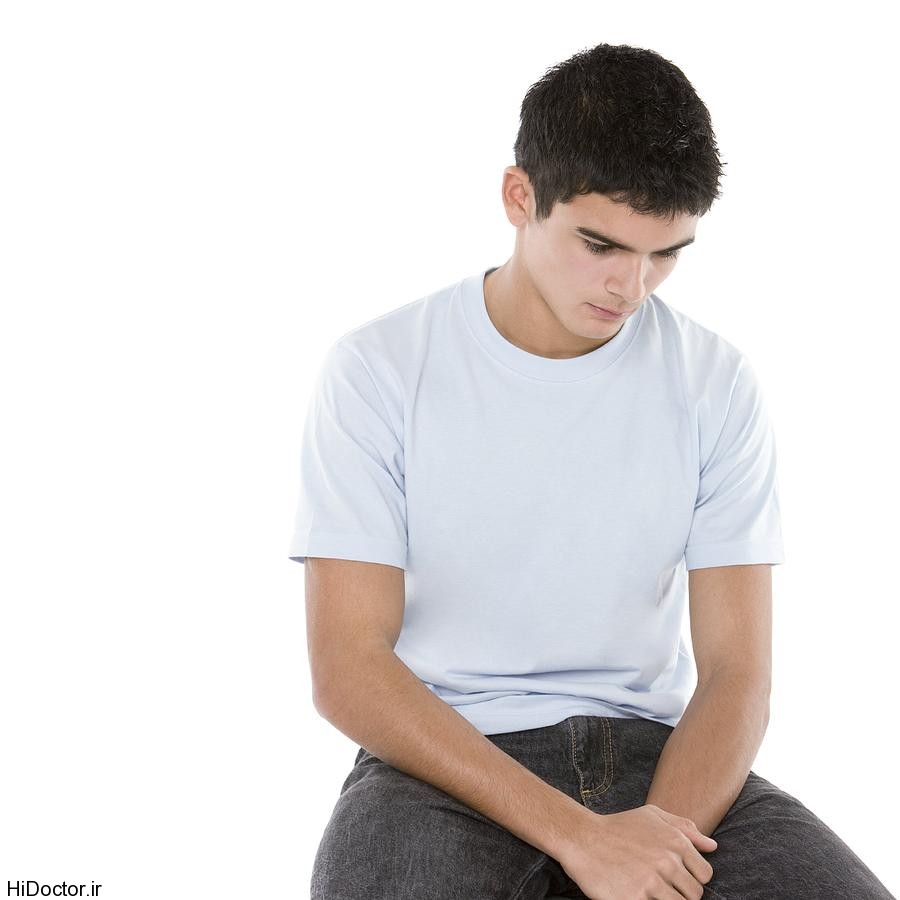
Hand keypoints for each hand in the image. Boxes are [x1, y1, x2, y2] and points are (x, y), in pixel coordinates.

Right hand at [557, 803, 717, 898]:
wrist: (582, 838)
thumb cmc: (618, 827)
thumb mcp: (651, 816)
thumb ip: (684, 828)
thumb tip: (712, 846)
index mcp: (675, 841)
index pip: (704, 875)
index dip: (692, 878)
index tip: (675, 877)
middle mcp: (667, 862)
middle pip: (694, 895)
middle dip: (680, 893)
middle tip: (660, 886)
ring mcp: (651, 882)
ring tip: (650, 892)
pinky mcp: (634, 898)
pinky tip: (639, 894)